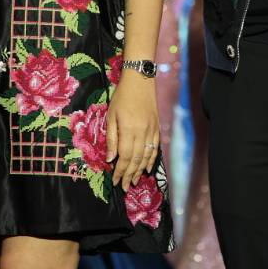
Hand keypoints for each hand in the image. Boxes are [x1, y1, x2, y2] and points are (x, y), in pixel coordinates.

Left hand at [106, 73, 159, 188]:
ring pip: (146, 157)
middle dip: (129, 175)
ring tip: (133, 182)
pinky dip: (151, 160)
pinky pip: (155, 149)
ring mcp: (152, 131)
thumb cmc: (121, 97)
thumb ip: (111, 138)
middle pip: (136, 160)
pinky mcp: (157, 129)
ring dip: (140, 171)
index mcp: (129, 130)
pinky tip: (147, 169)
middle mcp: (142, 133)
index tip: (115, 180)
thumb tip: (110, 158)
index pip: (125, 157)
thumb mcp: (111, 116)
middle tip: (124, 186)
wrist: (140, 82)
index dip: (120, 171)